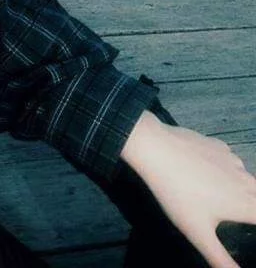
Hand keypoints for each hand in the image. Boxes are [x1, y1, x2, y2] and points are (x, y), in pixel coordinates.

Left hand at [120, 110, 255, 267]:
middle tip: (241, 214)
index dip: (255, 220)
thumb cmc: (177, 194)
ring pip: (246, 177)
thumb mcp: (197, 233)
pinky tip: (206, 170)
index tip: (248, 224)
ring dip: (242, 188)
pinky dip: (225, 168)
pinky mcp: (216, 144)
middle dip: (253, 206)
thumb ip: (220, 259)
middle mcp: (245, 180)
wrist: (155, 147)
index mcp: (244, 204)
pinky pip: (228, 159)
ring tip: (224, 196)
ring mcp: (231, 159)